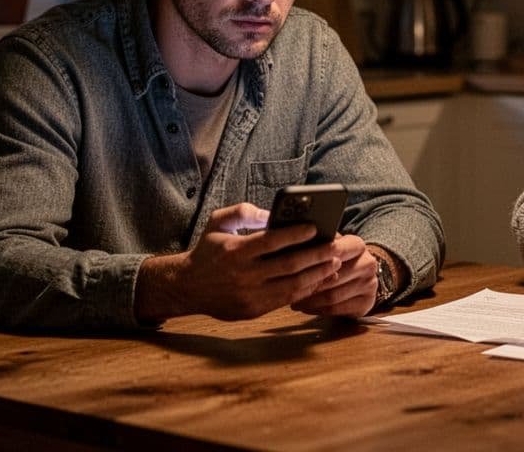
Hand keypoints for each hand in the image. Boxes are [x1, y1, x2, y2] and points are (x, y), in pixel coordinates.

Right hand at [134, 203, 340, 322]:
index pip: (272, 241)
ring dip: (318, 275)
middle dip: (317, 256)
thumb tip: (271, 213)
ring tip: (335, 264)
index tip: (314, 228)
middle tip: (335, 247)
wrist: (187, 287)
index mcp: (235, 251)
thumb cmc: (208, 250)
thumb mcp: (217, 222)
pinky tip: (319, 280)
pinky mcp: (254, 310)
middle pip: (289, 265)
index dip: (296, 234)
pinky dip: (306, 290)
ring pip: (292, 286)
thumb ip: (242, 211)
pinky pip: (286, 300)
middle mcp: (244, 275)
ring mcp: (249, 295)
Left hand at [289, 234, 379, 316]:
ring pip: (333, 296)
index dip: (313, 261)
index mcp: (357, 245)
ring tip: (293, 300)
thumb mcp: (327, 245)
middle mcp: (368, 264)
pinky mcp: (367, 303)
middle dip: (307, 285)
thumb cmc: (334, 258)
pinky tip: (305, 308)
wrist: (358, 274)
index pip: (335, 252)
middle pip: (332, 277)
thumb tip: (289, 240)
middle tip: (287, 289)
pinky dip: (317, 310)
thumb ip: (315, 243)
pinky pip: (337, 309)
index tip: (292, 266)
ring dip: (309, 300)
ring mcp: (370, 284)